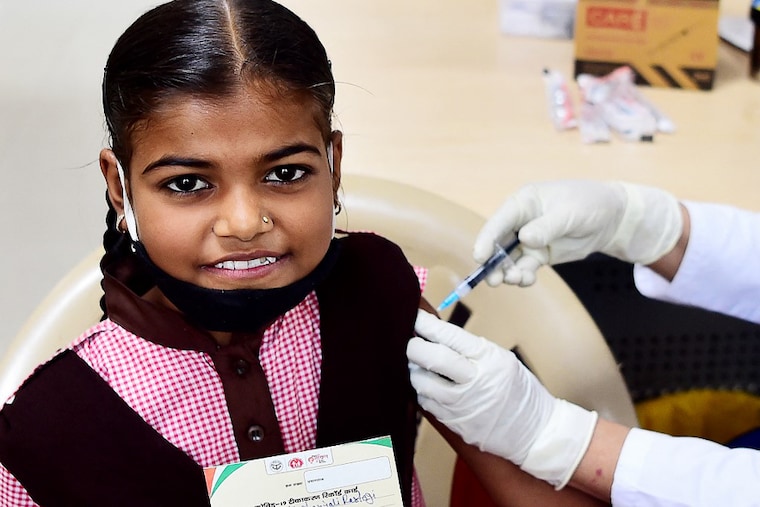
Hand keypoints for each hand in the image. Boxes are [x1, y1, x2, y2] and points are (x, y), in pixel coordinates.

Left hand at [407, 310, 597, 488]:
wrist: (537, 433)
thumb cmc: (520, 392)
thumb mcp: (503, 361)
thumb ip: (472, 350)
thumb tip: (437, 334)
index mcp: (490, 359)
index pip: (451, 337)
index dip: (428, 325)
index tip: (414, 317)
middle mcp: (475, 381)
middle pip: (433, 358)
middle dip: (414, 347)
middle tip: (410, 342)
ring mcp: (463, 405)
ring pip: (423, 383)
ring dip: (415, 371)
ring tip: (418, 366)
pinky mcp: (455, 423)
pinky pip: (427, 403)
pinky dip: (423, 392)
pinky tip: (429, 387)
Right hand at [474, 180, 682, 285]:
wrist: (612, 218)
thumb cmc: (589, 204)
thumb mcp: (569, 213)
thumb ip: (546, 226)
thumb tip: (525, 239)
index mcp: (523, 202)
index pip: (499, 221)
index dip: (487, 238)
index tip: (480, 256)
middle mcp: (520, 221)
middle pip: (498, 243)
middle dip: (494, 262)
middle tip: (494, 279)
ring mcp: (528, 239)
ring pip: (509, 259)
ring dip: (508, 272)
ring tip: (516, 280)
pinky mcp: (538, 254)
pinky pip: (524, 267)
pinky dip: (522, 276)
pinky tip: (527, 280)